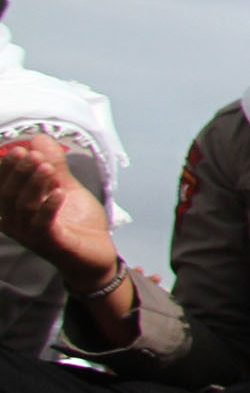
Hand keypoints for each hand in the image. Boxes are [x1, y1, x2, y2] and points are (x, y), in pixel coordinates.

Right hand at [0, 136, 117, 287]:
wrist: (97, 254)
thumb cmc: (77, 222)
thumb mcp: (65, 188)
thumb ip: (54, 167)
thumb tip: (39, 138)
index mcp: (14, 210)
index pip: (2, 187)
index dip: (7, 168)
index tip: (21, 149)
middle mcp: (16, 224)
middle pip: (8, 196)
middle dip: (20, 173)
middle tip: (35, 156)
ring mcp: (31, 236)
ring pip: (24, 207)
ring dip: (35, 185)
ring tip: (49, 169)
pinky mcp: (50, 244)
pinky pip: (43, 224)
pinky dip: (50, 206)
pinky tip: (60, 192)